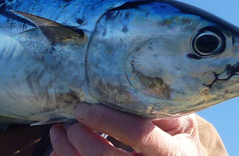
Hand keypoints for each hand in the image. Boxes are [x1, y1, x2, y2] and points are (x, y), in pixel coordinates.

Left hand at [49, 104, 201, 155]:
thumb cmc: (180, 140)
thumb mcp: (180, 122)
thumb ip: (156, 108)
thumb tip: (119, 89)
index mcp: (171, 152)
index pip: (137, 134)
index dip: (107, 119)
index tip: (83, 108)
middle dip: (81, 137)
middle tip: (73, 119)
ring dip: (67, 150)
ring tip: (58, 132)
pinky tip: (60, 150)